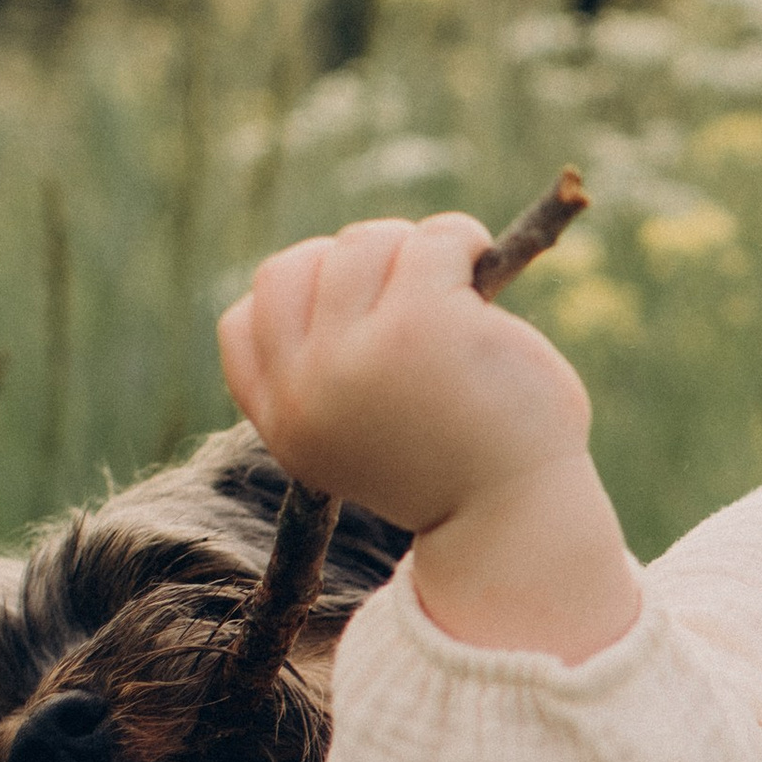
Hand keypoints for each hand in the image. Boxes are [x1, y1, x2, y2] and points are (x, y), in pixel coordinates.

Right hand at [218, 212, 637, 659]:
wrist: (520, 523)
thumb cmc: (462, 476)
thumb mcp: (365, 442)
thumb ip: (332, 378)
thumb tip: (340, 260)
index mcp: (286, 426)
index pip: (241, 326)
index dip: (293, 296)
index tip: (353, 308)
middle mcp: (307, 392)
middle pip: (296, 267)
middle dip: (354, 261)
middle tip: (414, 288)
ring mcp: (358, 356)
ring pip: (362, 244)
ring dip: (412, 246)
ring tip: (456, 279)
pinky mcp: (420, 324)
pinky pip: (430, 240)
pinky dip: (459, 238)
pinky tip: (482, 260)